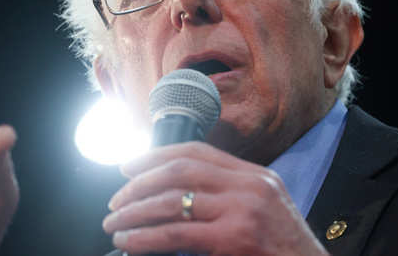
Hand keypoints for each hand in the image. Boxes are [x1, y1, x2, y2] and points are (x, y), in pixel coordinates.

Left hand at [102, 142, 328, 255]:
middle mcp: (248, 186)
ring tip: (115, 221)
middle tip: (117, 198)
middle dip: (140, 183)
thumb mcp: (262, 206)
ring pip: (172, 201)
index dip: (156, 155)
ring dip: (135, 211)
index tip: (130, 165)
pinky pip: (176, 233)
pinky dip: (145, 237)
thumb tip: (174, 190)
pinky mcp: (233, 239)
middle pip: (180, 170)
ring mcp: (241, 211)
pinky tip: (130, 239)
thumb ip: (228, 192)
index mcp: (253, 175)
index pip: (196, 151)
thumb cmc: (283, 247)